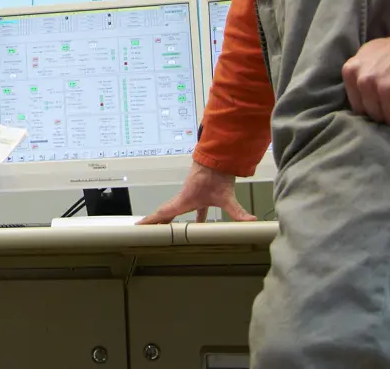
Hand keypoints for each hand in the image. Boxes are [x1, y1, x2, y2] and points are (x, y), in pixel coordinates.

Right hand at [138, 161, 254, 224]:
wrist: (218, 157)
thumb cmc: (217, 174)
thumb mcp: (227, 196)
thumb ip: (237, 211)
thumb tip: (251, 223)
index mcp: (185, 200)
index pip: (164, 212)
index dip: (152, 221)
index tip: (138, 226)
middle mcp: (184, 198)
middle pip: (167, 213)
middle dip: (157, 223)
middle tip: (147, 233)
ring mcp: (191, 196)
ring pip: (178, 211)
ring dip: (171, 220)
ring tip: (167, 232)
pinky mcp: (200, 195)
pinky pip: (192, 209)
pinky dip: (192, 218)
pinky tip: (198, 225)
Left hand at [342, 35, 389, 126]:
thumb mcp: (367, 55)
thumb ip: (358, 74)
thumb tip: (358, 99)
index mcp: (351, 71)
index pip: (358, 107)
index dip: (373, 105)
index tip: (383, 99)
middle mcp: (365, 82)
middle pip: (375, 116)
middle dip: (388, 111)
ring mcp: (385, 90)